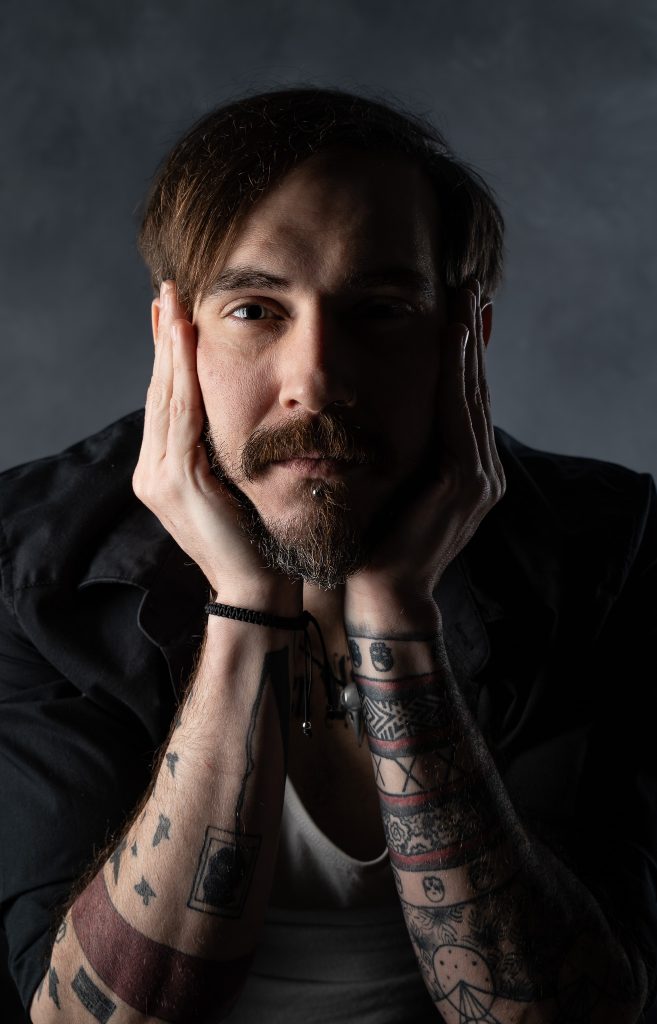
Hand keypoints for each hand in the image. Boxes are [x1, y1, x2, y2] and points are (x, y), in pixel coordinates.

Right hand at [133, 281, 301, 607]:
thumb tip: (233, 413)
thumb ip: (220, 452)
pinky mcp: (175, 480)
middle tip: (167, 291)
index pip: (166, 402)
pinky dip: (181, 373)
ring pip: (165, 396)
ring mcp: (159, 476)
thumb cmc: (256, 540)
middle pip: (159, 391)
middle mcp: (153, 471)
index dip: (167, 357)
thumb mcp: (234, 486)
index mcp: (164, 472)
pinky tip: (184, 338)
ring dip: (169, 344)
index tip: (172, 315)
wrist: (256, 587)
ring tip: (173, 301)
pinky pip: (180, 413)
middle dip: (163, 339)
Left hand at [344, 280, 504, 622]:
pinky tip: (451, 338)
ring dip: (467, 346)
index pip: (462, 402)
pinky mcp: (467, 483)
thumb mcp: (387, 486)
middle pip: (474, 391)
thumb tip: (370, 410)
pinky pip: (461, 416)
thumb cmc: (375, 541)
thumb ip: (396, 450)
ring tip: (462, 300)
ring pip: (472, 397)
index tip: (454, 311)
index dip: (461, 356)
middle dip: (470, 339)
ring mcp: (480, 478)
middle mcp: (481, 471)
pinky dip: (457, 375)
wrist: (380, 592)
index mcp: (464, 470)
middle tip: (467, 288)